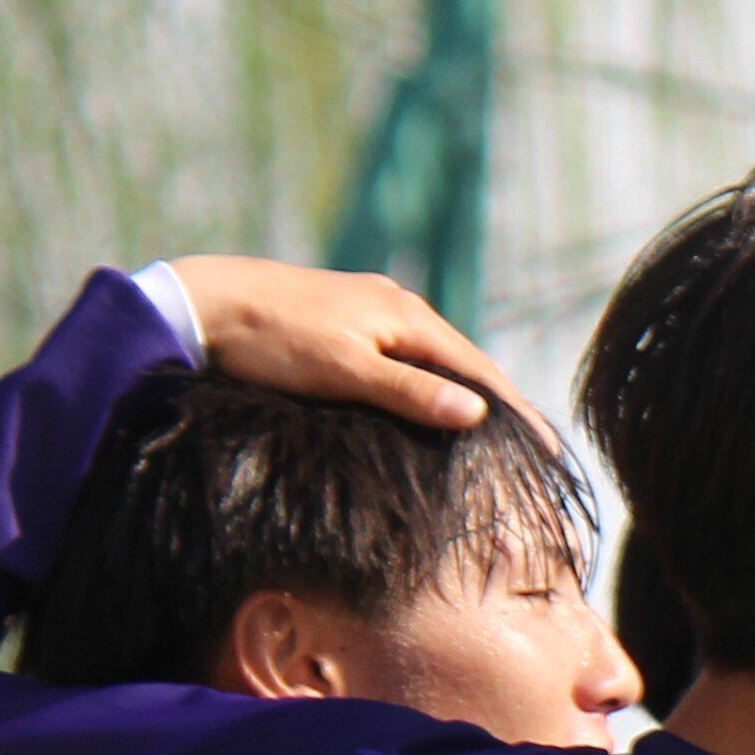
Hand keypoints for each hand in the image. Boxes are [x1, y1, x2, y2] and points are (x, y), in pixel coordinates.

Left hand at [169, 256, 519, 431]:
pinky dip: (428, 384)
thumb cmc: (273, 340)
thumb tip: (477, 413)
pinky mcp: (342, 322)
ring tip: (491, 434)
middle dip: (500, 403)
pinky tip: (427, 404)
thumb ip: (410, 392)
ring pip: (433, 359)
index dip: (517, 412)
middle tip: (534, 449)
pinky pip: (404, 357)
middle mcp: (396, 306)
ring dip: (463, 394)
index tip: (550, 451)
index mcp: (406, 316)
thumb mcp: (345, 372)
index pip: (480, 370)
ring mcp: (369, 311)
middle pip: (463, 362)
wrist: (204, 303)